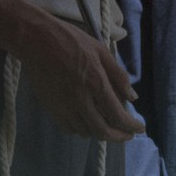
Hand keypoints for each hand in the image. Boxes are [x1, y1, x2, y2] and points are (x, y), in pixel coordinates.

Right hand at [17, 14, 143, 141]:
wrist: (36, 40)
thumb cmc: (70, 39)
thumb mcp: (99, 49)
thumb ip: (117, 75)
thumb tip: (132, 97)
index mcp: (95, 83)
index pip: (118, 115)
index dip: (131, 126)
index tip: (140, 128)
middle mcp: (80, 100)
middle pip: (103, 131)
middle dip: (119, 136)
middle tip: (127, 134)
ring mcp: (64, 107)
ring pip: (86, 132)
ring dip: (100, 132)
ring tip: (107, 125)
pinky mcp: (51, 109)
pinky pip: (69, 129)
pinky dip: (82, 129)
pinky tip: (86, 121)